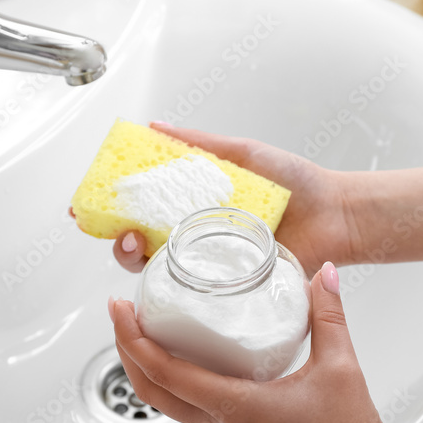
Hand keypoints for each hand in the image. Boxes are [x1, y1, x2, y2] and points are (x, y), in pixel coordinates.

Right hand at [101, 122, 359, 276]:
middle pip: (141, 246)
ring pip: (162, 272)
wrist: (335, 214)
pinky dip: (177, 291)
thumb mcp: (242, 153)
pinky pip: (200, 295)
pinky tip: (166, 280)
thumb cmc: (296, 184)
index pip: (143, 210)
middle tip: (116, 229)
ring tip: (136, 245)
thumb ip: (201, 143)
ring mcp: (214, 265)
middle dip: (117, 238)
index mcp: (195, 207)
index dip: (112, 209)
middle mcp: (200, 238)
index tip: (87, 204)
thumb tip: (155, 126)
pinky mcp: (232, 289)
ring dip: (138, 262)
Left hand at [109, 262, 395, 422]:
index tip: (121, 308)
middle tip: (123, 313)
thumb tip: (325, 275)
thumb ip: (329, 317)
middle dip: (128, 351)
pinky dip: (175, 380)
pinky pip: (192, 407)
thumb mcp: (341, 369)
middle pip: (152, 391)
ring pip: (168, 402)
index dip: (134, 339)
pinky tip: (193, 357)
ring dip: (147, 367)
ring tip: (148, 330)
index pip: (165, 374)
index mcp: (236, 407)